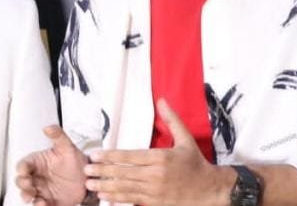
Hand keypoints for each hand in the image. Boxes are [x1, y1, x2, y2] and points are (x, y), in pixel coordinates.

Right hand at [16, 125, 89, 204]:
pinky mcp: (48, 201)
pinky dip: (39, 205)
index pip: (24, 164)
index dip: (22, 168)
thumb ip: (58, 136)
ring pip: (28, 194)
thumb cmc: (75, 161)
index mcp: (37, 163)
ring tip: (33, 198)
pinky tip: (43, 204)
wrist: (88, 179)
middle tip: (28, 185)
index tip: (24, 171)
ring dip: (27, 196)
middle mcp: (36, 177)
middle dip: (22, 184)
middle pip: (21, 181)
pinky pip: (40, 205)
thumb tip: (49, 127)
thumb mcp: (68, 147)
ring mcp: (41, 190)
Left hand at [83, 99, 235, 204]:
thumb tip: (162, 100)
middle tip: (86, 170)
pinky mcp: (155, 203)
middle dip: (102, 171)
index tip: (95, 154)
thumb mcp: (186, 139)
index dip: (110, 156)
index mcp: (160, 158)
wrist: (210, 190)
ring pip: (125, 188)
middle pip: (123, 173)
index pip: (129, 156)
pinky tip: (105, 196)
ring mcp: (154, 191)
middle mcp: (155, 175)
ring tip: (90, 184)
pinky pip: (132, 200)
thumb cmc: (196, 164)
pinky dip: (117, 198)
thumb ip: (172, 120)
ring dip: (105, 186)